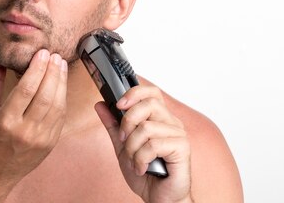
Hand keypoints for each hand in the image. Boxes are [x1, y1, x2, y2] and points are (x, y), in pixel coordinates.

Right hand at [0, 49, 67, 184]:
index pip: (26, 90)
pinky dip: (62, 97)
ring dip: (61, 83)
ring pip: (57, 106)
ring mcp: (40, 138)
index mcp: (5, 121)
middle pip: (45, 96)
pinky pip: (60, 116)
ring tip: (60, 65)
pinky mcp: (51, 142)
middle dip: (52, 73)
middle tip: (55, 55)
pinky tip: (61, 83)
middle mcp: (24, 131)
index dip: (37, 69)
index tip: (42, 53)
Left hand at [95, 83, 192, 202]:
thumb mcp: (123, 148)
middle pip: (149, 104)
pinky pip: (154, 144)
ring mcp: (178, 134)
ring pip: (147, 127)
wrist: (159, 199)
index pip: (151, 92)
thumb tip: (101, 105)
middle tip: (124, 139)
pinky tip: (143, 168)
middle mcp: (171, 123)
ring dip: (133, 147)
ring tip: (134, 160)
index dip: (134, 93)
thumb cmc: (147, 175)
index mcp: (160, 119)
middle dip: (128, 121)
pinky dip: (141, 159)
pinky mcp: (182, 147)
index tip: (118, 104)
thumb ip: (113, 126)